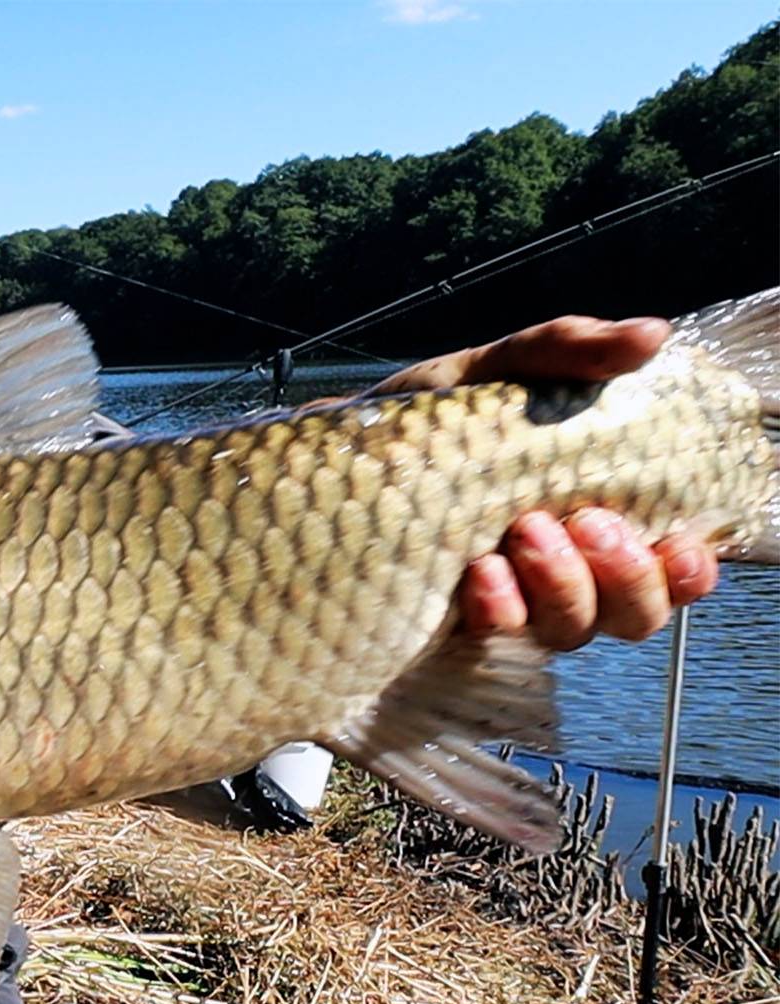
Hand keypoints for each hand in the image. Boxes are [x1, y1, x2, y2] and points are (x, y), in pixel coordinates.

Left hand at [379, 313, 720, 648]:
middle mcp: (570, 574)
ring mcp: (518, 604)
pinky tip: (480, 569)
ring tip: (525, 529)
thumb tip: (650, 334)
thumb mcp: (497, 370)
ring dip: (563, 587)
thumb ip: (569, 350)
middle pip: (634, 615)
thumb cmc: (438, 416)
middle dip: (625, 576)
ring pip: (572, 631)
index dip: (689, 570)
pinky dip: (500, 607)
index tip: (677, 542)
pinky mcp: (459, 623)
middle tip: (586, 520)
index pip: (676, 569)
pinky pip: (499, 636)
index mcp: (601, 520)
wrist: (346, 449)